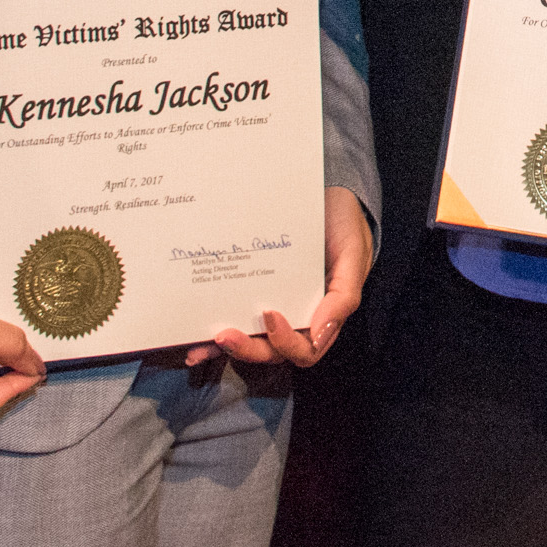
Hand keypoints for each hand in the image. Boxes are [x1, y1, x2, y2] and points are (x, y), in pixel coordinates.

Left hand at [192, 186, 373, 370]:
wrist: (329, 194)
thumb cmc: (344, 225)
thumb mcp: (353, 255)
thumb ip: (343, 296)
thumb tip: (318, 334)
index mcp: (322, 316)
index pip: (304, 349)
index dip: (286, 342)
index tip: (270, 313)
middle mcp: (294, 317)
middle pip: (271, 352)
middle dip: (247, 349)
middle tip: (224, 334)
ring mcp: (270, 307)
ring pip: (248, 341)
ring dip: (223, 348)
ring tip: (197, 347)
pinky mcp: (250, 292)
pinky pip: (232, 317)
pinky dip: (211, 334)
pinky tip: (192, 338)